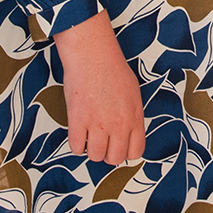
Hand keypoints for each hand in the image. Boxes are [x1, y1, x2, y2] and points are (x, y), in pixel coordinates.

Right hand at [52, 10, 145, 164]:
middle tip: (101, 142)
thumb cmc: (112, 69)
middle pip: (115, 158)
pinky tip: (78, 133)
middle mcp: (119, 124)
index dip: (125, 153)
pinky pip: (77, 148)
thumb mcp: (133, 93)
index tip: (117, 147)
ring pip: (95, 156)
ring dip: (91, 150)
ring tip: (89, 136)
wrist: (92, 54)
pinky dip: (76, 144)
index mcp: (135, 117)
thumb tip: (128, 134)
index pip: (135, 152)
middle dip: (107, 153)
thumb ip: (132, 116)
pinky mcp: (78, 120)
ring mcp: (98, 123)